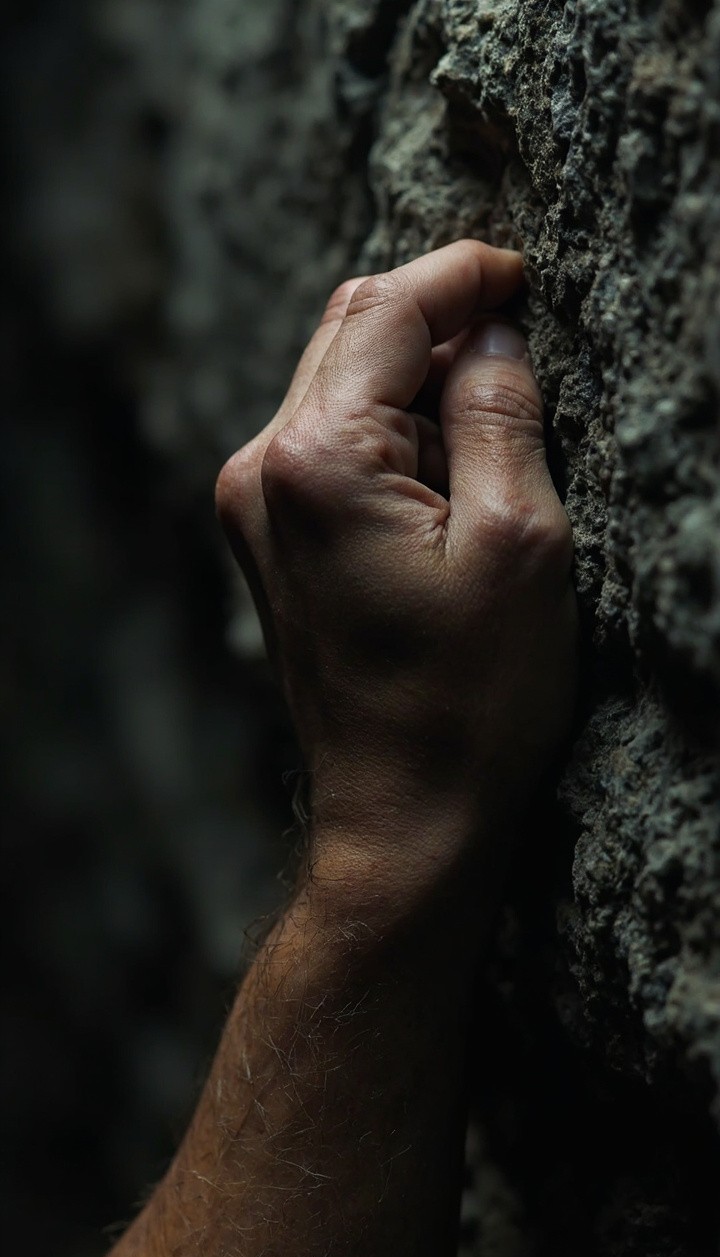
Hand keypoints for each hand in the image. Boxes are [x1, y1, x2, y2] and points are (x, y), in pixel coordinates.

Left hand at [217, 241, 577, 884]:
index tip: (522, 275)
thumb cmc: (469, 700)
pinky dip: (392, 437)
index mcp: (317, 460)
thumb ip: (501, 413)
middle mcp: (262, 471)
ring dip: (418, 389)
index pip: (387, 308)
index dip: (462, 274)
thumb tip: (493, 333)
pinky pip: (330, 444)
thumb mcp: (521, 543)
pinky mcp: (268, 538)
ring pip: (341, 387)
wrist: (403, 815)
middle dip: (438, 324)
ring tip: (486, 465)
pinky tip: (444, 493)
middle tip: (520, 353)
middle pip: (351, 333)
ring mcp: (253, 507)